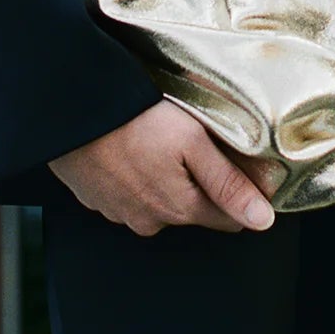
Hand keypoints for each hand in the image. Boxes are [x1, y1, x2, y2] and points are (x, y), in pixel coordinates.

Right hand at [47, 98, 277, 235]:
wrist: (70, 111)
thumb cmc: (135, 119)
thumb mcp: (193, 141)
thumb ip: (229, 182)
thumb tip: (264, 221)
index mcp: (179, 209)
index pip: (229, 219)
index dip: (240, 191)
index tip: (236, 160)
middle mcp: (150, 222)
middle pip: (192, 209)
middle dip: (199, 183)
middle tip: (192, 142)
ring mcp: (119, 214)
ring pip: (159, 204)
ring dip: (164, 180)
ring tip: (157, 141)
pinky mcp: (96, 201)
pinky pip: (128, 196)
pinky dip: (134, 177)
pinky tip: (130, 149)